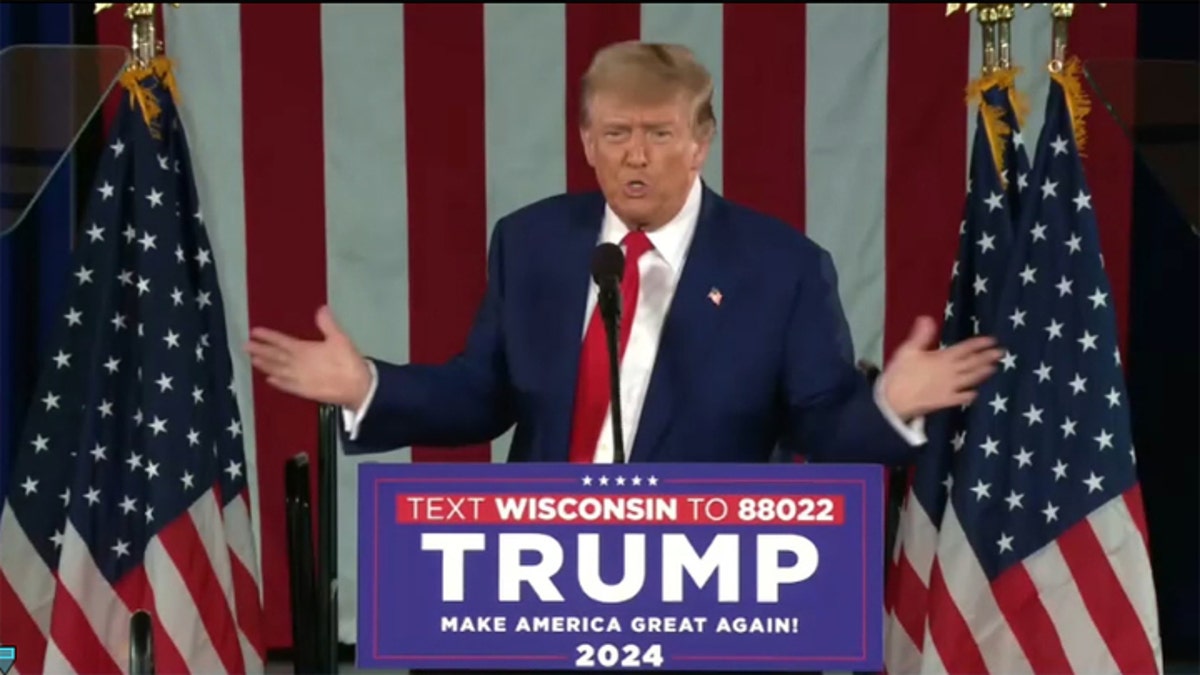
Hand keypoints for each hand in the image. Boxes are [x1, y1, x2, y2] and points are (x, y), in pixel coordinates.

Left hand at [245, 305, 372, 409]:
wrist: (356, 388)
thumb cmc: (348, 361)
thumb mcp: (340, 339)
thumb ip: (327, 324)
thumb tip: (320, 308)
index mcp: (304, 350)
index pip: (281, 341)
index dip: (267, 336)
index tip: (254, 332)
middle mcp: (297, 364)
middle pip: (275, 356)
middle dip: (260, 350)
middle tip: (245, 346)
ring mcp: (298, 379)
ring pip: (277, 371)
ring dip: (264, 365)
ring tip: (252, 360)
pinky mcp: (304, 392)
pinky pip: (286, 386)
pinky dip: (276, 382)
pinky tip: (269, 380)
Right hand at [880, 315, 1002, 419]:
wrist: (895, 401)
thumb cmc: (900, 374)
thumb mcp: (907, 350)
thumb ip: (920, 335)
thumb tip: (927, 318)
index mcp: (943, 358)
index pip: (965, 349)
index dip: (979, 344)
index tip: (992, 340)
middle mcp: (951, 372)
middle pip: (972, 363)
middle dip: (987, 357)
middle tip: (1001, 352)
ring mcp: (950, 388)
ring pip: (971, 379)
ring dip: (983, 373)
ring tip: (994, 368)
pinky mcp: (946, 401)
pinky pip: (961, 397)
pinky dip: (970, 394)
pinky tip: (974, 393)